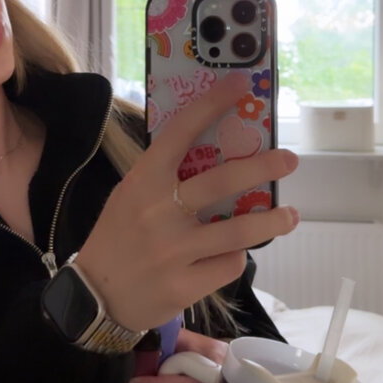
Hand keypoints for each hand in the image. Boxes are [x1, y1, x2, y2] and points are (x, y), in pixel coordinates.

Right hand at [76, 70, 298, 331]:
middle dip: (262, 166)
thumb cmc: (117, 238)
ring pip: (237, 231)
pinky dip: (234, 258)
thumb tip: (214, 151)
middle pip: (221, 182)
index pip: (179, 133)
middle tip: (289, 159)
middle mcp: (158, 212)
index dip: (211, 105)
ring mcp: (172, 251)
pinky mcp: (184, 285)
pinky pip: (227, 265)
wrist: (94, 297)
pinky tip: (233, 255)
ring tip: (289, 216)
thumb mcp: (130, 197)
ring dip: (271, 222)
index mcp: (142, 182)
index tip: (240, 84)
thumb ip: (164, 178)